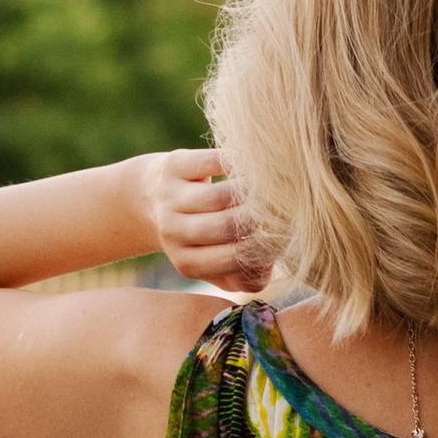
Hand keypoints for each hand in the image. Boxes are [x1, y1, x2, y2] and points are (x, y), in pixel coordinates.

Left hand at [136, 149, 277, 294]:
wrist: (150, 197)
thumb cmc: (200, 233)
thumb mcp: (216, 261)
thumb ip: (246, 275)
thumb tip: (271, 265)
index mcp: (186, 263)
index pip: (234, 259)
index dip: (265, 249)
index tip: (287, 237)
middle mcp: (172, 232)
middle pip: (226, 227)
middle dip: (261, 219)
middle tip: (287, 210)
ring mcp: (169, 197)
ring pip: (220, 196)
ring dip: (253, 192)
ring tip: (275, 189)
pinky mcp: (173, 165)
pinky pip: (211, 162)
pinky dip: (238, 162)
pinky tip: (256, 165)